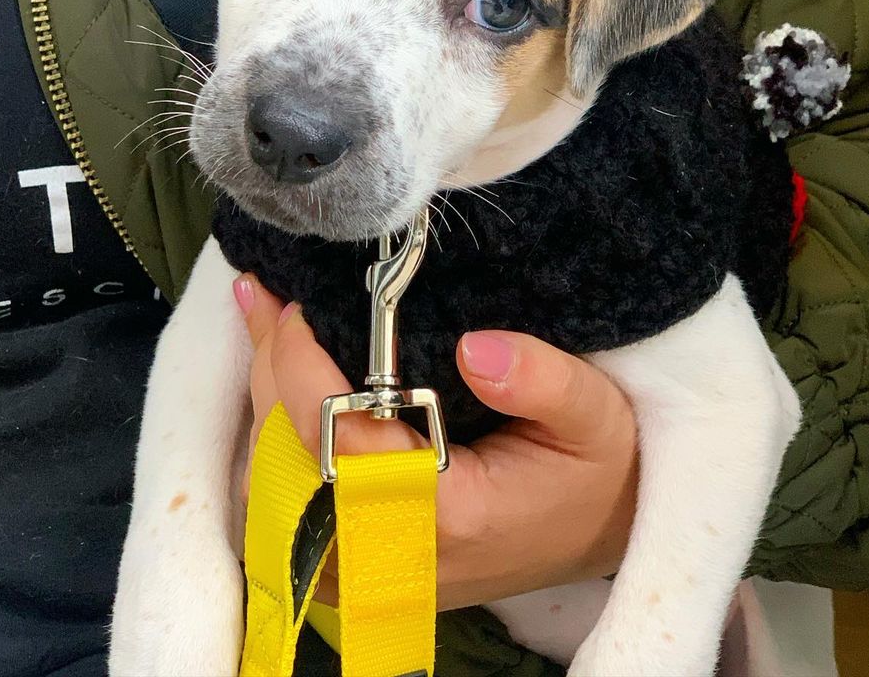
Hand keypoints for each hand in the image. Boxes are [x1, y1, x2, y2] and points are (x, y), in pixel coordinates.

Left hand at [234, 274, 637, 610]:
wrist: (604, 529)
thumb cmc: (600, 471)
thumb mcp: (595, 415)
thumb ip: (542, 381)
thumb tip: (474, 347)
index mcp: (447, 514)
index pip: (339, 440)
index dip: (301, 369)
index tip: (296, 307)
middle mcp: (398, 551)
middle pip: (291, 463)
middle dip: (270, 375)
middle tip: (267, 302)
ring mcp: (376, 565)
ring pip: (279, 489)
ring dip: (265, 402)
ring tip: (264, 326)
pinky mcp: (369, 560)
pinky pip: (291, 507)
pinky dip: (273, 439)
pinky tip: (274, 380)